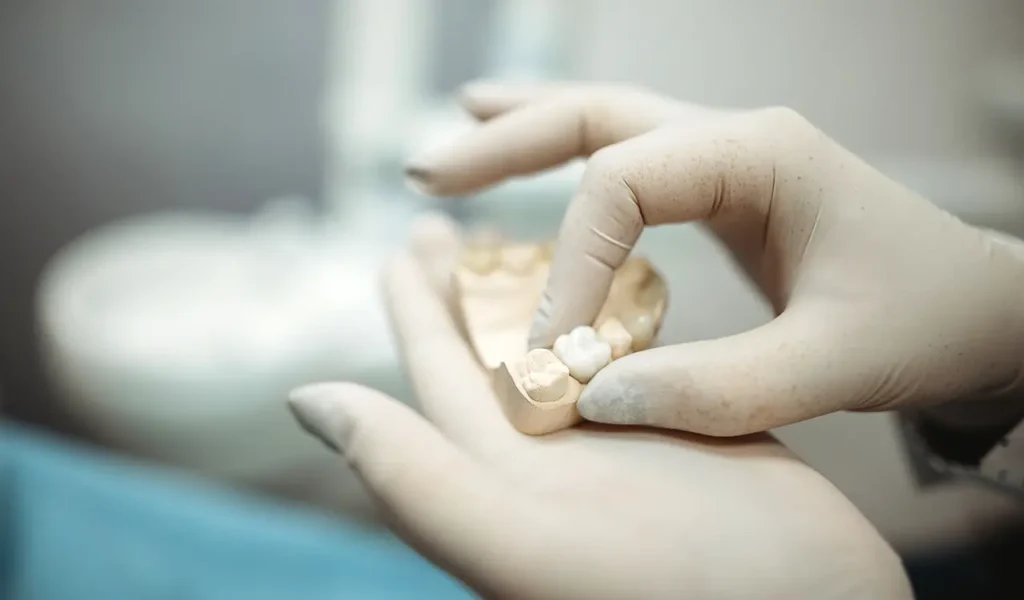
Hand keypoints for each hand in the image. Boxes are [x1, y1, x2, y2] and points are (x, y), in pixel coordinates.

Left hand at [287, 216, 911, 599]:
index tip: (405, 244)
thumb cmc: (671, 597)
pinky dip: (619, 319)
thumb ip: (413, 476)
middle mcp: (552, 463)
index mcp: (500, 480)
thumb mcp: (519, 542)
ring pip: (564, 352)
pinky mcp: (685, 434)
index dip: (415, 309)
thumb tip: (303, 399)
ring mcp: (620, 449)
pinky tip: (620, 283)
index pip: (440, 376)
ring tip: (528, 237)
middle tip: (451, 224)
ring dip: (540, 297)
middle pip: (493, 355)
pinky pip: (635, 360)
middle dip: (467, 289)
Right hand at [404, 81, 1023, 435]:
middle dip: (506, 141)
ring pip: (606, 124)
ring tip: (453, 150)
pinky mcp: (724, 191)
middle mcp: (736, 139)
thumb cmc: (928, 321)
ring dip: (525, 134)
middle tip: (426, 175)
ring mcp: (729, 158)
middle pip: (596, 116)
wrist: (987, 311)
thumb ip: (718, 388)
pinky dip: (567, 165)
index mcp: (762, 154)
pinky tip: (529, 172)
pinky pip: (628, 164)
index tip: (548, 354)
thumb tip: (593, 399)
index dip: (567, 265)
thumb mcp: (836, 364)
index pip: (620, 184)